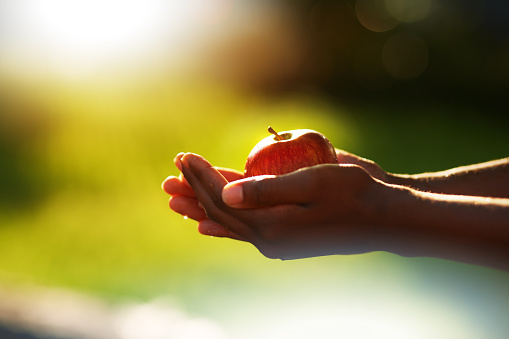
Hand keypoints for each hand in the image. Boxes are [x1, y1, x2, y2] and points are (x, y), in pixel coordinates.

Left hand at [177, 153, 387, 259]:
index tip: (184, 155)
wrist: (382, 218)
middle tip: (174, 166)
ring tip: (176, 193)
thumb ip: (267, 190)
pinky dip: (221, 221)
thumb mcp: (313, 184)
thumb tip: (226, 192)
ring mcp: (276, 241)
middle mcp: (269, 240)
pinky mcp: (283, 237)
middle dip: (194, 188)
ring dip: (201, 204)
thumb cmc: (353, 194)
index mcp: (272, 227)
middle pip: (219, 212)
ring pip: (228, 221)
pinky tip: (205, 223)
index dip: (200, 176)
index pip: (223, 200)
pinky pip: (243, 228)